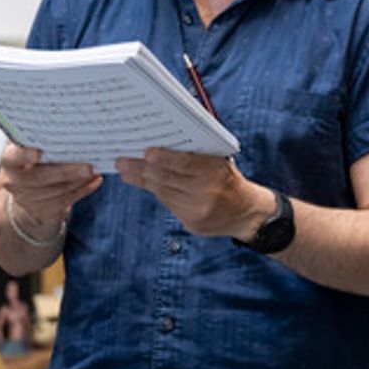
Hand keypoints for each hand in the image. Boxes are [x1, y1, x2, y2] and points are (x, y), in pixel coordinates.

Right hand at [0, 143, 100, 234]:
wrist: (29, 190)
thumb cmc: (38, 159)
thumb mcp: (35, 145)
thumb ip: (46, 138)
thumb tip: (73, 127)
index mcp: (10, 159)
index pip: (13, 157)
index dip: (23, 156)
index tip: (37, 153)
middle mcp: (14, 181)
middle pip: (39, 177)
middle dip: (66, 172)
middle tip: (88, 166)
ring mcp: (27, 199)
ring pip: (56, 191)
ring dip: (79, 181)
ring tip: (96, 170)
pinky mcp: (43, 211)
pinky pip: (66, 200)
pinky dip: (84, 190)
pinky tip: (96, 180)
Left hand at [116, 148, 272, 238]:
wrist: (246, 213)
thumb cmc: (229, 180)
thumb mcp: (221, 163)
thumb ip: (198, 155)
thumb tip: (164, 146)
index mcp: (216, 172)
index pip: (185, 163)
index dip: (164, 158)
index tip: (146, 152)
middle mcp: (206, 192)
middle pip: (167, 179)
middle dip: (141, 169)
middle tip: (122, 161)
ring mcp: (197, 210)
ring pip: (163, 192)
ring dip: (142, 181)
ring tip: (126, 172)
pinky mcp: (191, 222)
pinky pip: (168, 204)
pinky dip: (156, 192)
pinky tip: (144, 184)